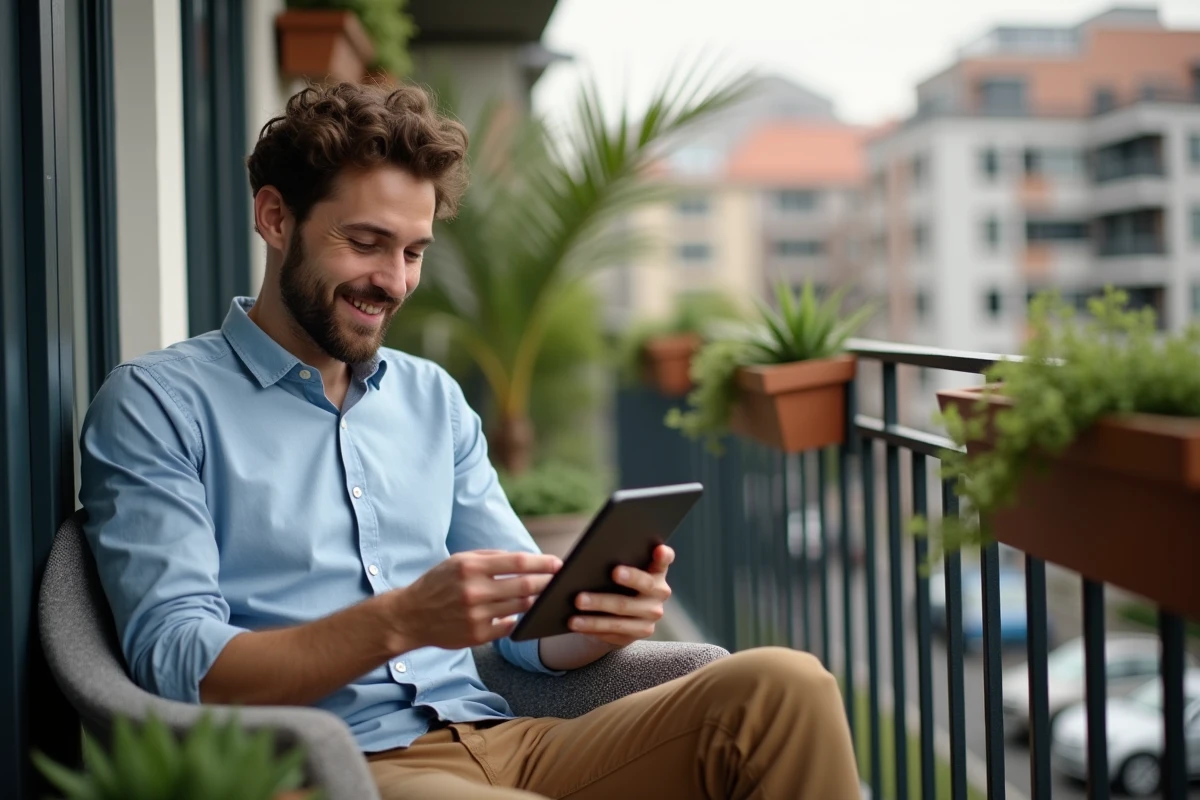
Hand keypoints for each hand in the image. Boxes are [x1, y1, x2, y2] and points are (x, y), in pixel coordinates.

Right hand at [390, 550, 560, 650]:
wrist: (410, 616)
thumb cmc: (439, 583)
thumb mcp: (459, 561)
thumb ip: (491, 557)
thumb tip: (526, 559)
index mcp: (471, 567)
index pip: (517, 562)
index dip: (542, 562)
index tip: (559, 563)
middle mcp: (474, 591)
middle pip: (525, 586)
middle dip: (547, 583)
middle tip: (561, 581)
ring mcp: (476, 615)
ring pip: (520, 607)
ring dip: (537, 601)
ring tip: (546, 596)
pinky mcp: (477, 636)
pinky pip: (509, 626)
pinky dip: (517, 618)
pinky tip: (519, 613)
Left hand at [567, 545, 673, 646]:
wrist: (617, 613)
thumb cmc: (611, 581)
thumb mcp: (610, 569)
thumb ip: (596, 561)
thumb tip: (561, 563)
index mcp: (656, 569)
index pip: (664, 559)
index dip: (663, 554)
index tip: (657, 549)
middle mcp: (660, 591)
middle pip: (645, 584)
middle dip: (629, 578)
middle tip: (612, 573)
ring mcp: (653, 613)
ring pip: (624, 610)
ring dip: (599, 608)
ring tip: (578, 602)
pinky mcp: (641, 632)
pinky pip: (616, 630)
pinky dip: (594, 626)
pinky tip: (577, 622)